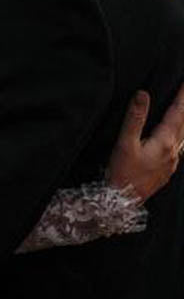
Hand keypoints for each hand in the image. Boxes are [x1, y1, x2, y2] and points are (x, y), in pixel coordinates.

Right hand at [107, 84, 183, 202]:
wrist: (120, 203)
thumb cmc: (122, 173)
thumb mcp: (125, 143)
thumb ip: (135, 118)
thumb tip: (143, 94)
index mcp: (164, 142)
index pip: (178, 113)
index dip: (182, 96)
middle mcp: (172, 152)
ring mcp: (171, 163)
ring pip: (183, 137)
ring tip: (183, 111)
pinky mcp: (166, 171)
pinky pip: (178, 148)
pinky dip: (180, 136)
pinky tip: (175, 137)